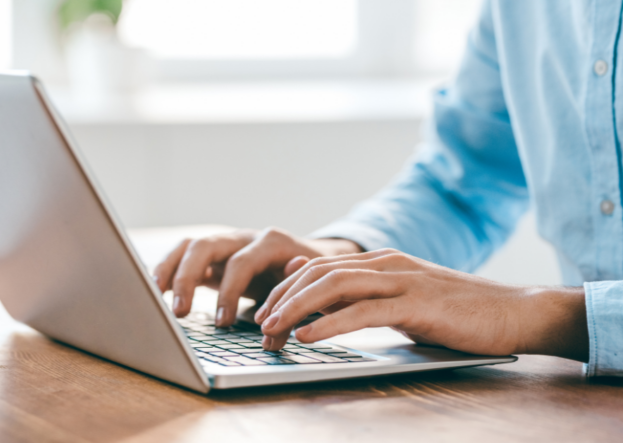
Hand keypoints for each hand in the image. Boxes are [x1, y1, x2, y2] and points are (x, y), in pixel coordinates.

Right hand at [152, 227, 361, 326]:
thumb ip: (298, 289)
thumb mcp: (311, 283)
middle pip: (205, 246)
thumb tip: (287, 294)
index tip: (222, 323)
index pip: (241, 262)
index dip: (229, 292)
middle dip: (188, 278)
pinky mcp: (214, 257)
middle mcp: (243, 237)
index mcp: (270, 242)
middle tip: (180, 312)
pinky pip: (184, 257)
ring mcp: (226, 245)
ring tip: (155, 296)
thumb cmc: (311, 277)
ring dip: (169, 269)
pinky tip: (155, 290)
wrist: (315, 260)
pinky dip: (168, 270)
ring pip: (189, 246)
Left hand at [256, 248, 588, 360]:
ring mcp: (401, 280)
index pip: (319, 267)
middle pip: (318, 273)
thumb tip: (315, 291)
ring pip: (334, 286)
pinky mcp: (416, 304)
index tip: (264, 310)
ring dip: (296, 308)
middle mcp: (386, 264)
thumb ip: (361, 294)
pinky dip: (329, 324)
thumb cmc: (456, 312)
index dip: (286, 288)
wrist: (513, 311)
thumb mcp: (401, 300)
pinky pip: (363, 312)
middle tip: (259, 323)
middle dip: (282, 297)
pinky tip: (308, 336)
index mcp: (381, 262)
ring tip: (272, 328)